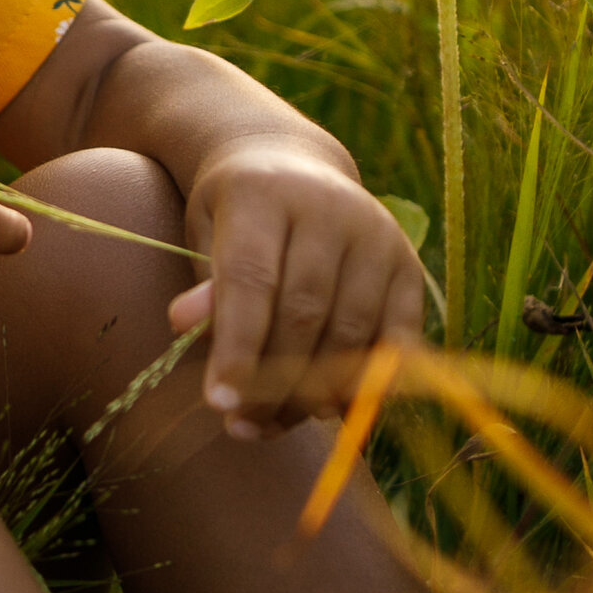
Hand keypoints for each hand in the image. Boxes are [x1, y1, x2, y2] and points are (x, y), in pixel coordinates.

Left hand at [166, 140, 426, 437]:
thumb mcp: (206, 235)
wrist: (293, 167)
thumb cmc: (237, 217)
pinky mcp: (409, 265)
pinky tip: (333, 413)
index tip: (219, 402)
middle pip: (304, 312)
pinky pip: (395, 340)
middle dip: (272, 381)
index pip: (251, 279)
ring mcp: (377, 235)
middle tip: (242, 425)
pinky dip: (366, 385)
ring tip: (274, 424)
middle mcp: (330, 207)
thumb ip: (205, 283)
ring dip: (313, 393)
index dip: (236, 346)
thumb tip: (184, 324)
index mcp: (265, 192)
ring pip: (349, 333)